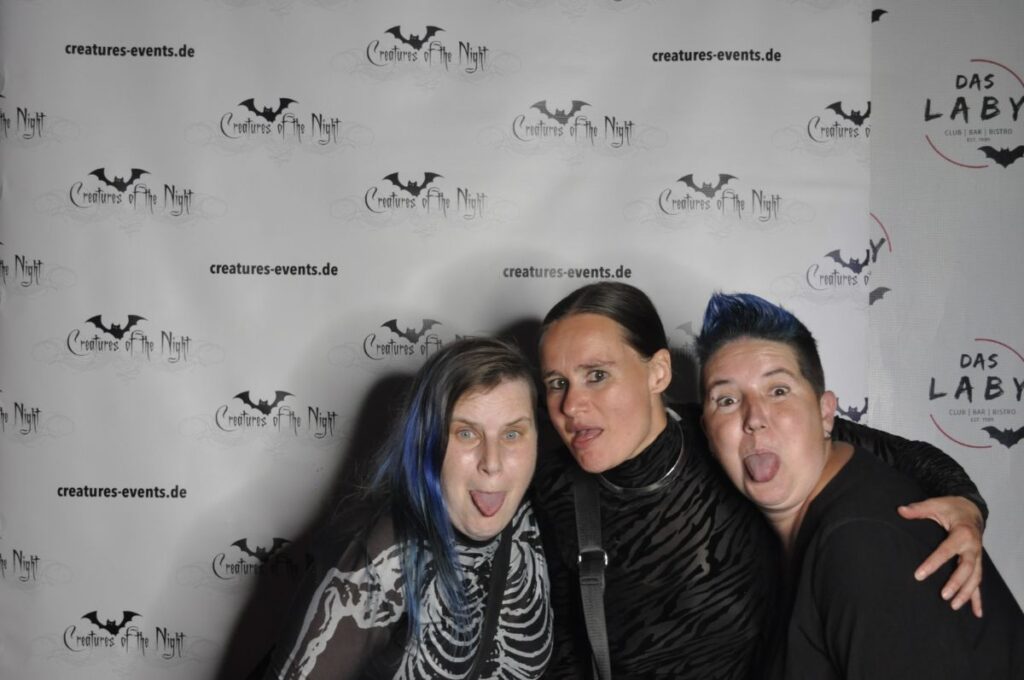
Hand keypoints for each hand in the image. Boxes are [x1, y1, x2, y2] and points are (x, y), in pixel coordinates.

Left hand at [898, 496, 984, 616]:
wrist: (971, 509)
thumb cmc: (951, 507)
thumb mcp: (935, 504)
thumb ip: (918, 509)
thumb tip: (900, 510)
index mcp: (962, 534)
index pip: (946, 551)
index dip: (933, 564)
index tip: (919, 575)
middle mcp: (972, 547)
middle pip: (966, 569)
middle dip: (956, 583)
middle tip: (943, 595)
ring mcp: (976, 556)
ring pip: (975, 578)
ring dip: (967, 593)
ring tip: (954, 605)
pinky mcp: (976, 562)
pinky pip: (978, 582)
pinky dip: (978, 598)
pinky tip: (976, 612)